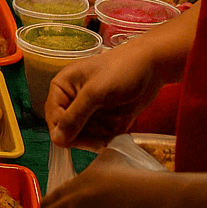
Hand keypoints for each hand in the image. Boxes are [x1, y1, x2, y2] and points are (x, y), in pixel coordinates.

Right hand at [46, 43, 163, 148]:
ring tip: (109, 136)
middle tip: (98, 139)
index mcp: (62, 88)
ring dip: (95, 140)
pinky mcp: (104, 121)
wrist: (152, 67)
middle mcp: (73, 102)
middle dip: (81, 137)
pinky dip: (105, 140)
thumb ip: (75, 116)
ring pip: (83, 137)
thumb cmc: (119, 71)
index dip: (62, 131)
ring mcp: (89, 113)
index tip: (77, 139)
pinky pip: (98, 138)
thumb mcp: (95, 92)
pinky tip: (115, 136)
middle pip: (67, 130)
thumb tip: (57, 140)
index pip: (53, 117)